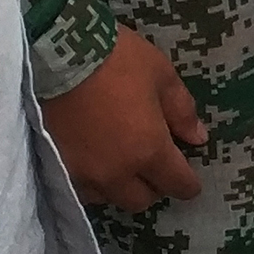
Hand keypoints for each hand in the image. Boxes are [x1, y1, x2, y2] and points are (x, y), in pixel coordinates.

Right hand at [41, 26, 206, 209]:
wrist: (58, 53)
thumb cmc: (118, 60)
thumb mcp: (162, 76)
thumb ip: (183, 112)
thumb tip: (198, 139)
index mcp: (149, 151)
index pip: (176, 184)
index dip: (188, 184)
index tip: (190, 179)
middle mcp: (116, 172)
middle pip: (141, 200)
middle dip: (154, 187)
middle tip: (154, 165)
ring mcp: (83, 174)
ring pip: (109, 198)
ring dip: (120, 186)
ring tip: (121, 162)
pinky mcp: (55, 167)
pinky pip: (80, 189)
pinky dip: (92, 181)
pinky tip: (93, 161)